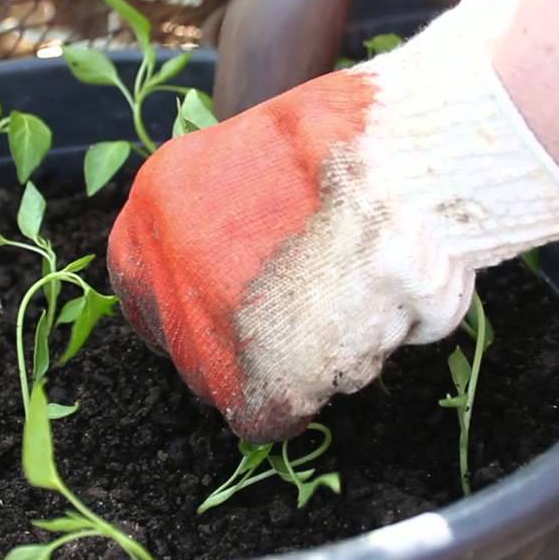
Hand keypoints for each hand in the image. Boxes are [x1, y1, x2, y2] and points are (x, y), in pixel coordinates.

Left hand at [109, 0, 558, 442]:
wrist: (414, 164)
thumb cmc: (362, 145)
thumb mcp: (266, 150)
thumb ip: (233, 211)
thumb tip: (240, 264)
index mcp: (159, 199)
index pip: (144, 281)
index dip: (190, 300)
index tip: (230, 308)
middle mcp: (168, 264)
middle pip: (186, 340)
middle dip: (241, 338)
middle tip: (302, 312)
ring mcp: (207, 324)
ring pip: (233, 377)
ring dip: (286, 355)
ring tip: (347, 298)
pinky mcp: (256, 379)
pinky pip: (266, 414)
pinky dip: (305, 395)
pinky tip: (346, 344)